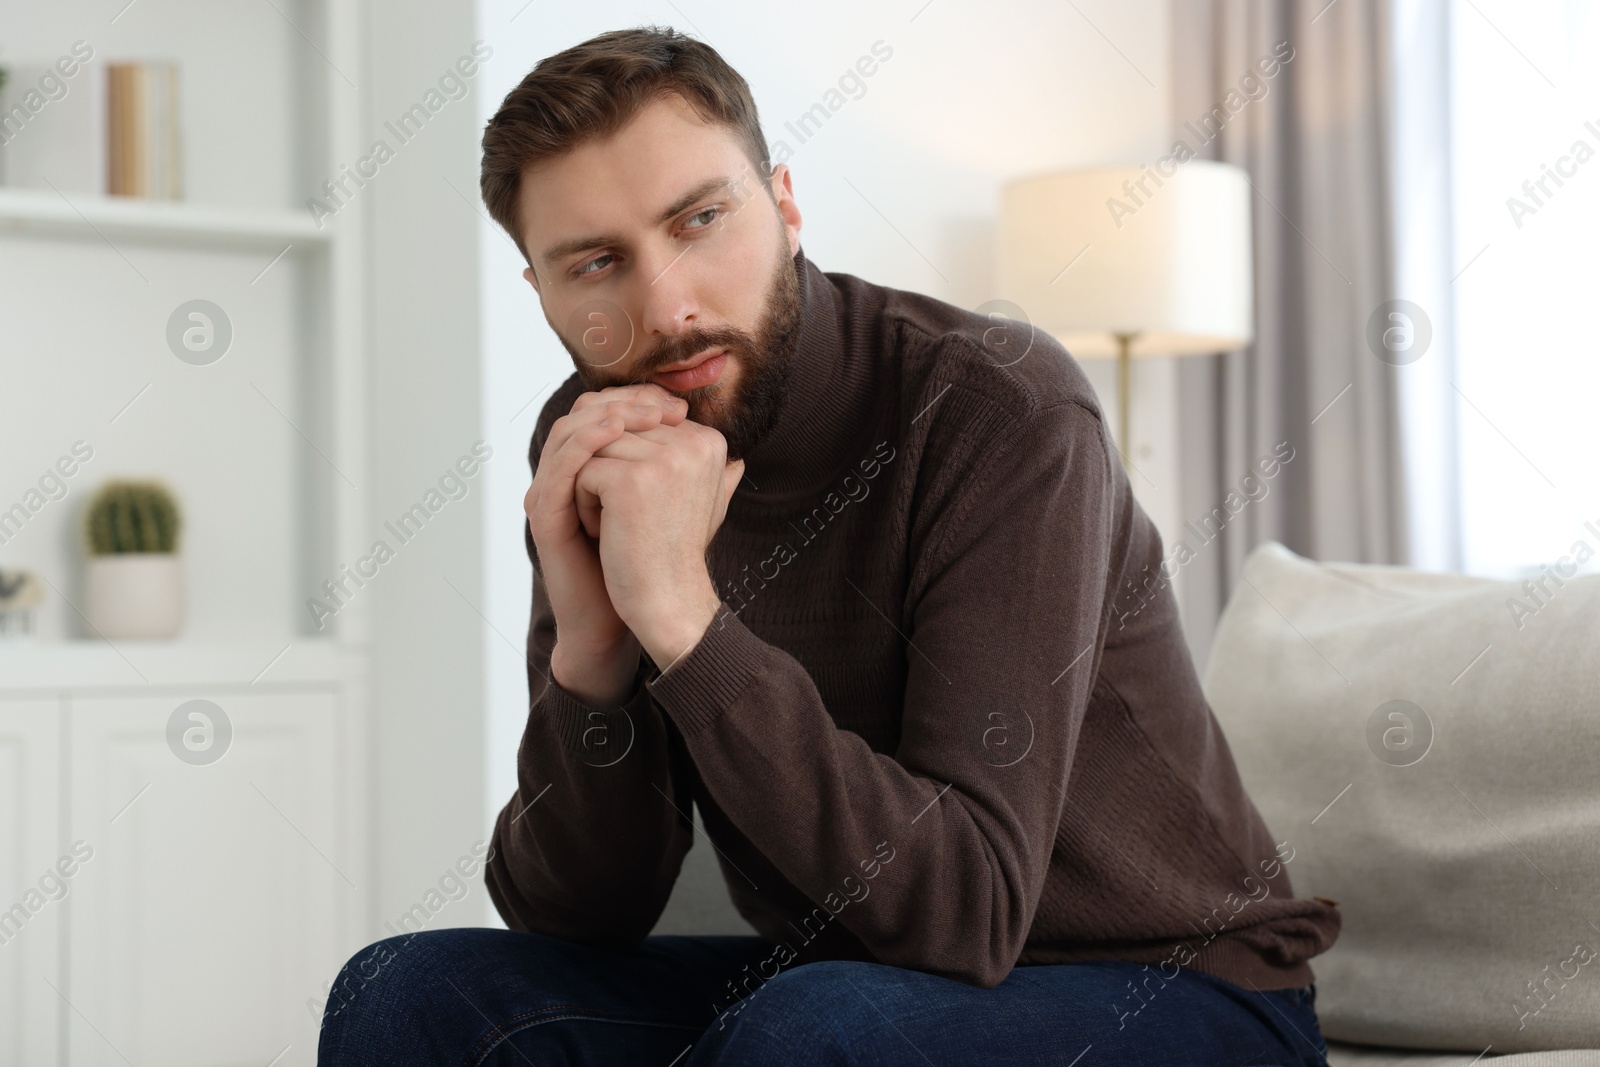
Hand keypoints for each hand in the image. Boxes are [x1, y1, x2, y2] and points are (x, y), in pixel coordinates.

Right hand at [525, 383, 688, 704]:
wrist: (631, 610)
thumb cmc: (652, 563)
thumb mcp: (680, 514)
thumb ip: (698, 484)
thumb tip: (738, 456)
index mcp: (595, 466)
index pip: (608, 408)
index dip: (640, 398)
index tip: (679, 407)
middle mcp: (568, 473)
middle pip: (586, 410)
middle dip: (625, 400)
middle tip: (663, 407)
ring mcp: (552, 491)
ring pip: (568, 430)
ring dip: (607, 415)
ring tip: (644, 416)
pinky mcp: (545, 513)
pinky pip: (557, 466)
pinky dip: (584, 444)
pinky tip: (614, 437)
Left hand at [575, 418, 743, 671]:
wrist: (668, 603)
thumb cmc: (673, 552)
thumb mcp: (695, 491)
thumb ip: (690, 447)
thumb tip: (685, 408)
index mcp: (710, 440)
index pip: (639, 421)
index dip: (626, 462)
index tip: (646, 507)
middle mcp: (694, 443)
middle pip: (615, 433)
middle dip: (606, 472)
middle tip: (626, 519)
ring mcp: (664, 459)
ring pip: (595, 450)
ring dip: (592, 490)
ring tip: (617, 526)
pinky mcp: (631, 480)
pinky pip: (581, 472)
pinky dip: (583, 506)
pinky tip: (607, 535)